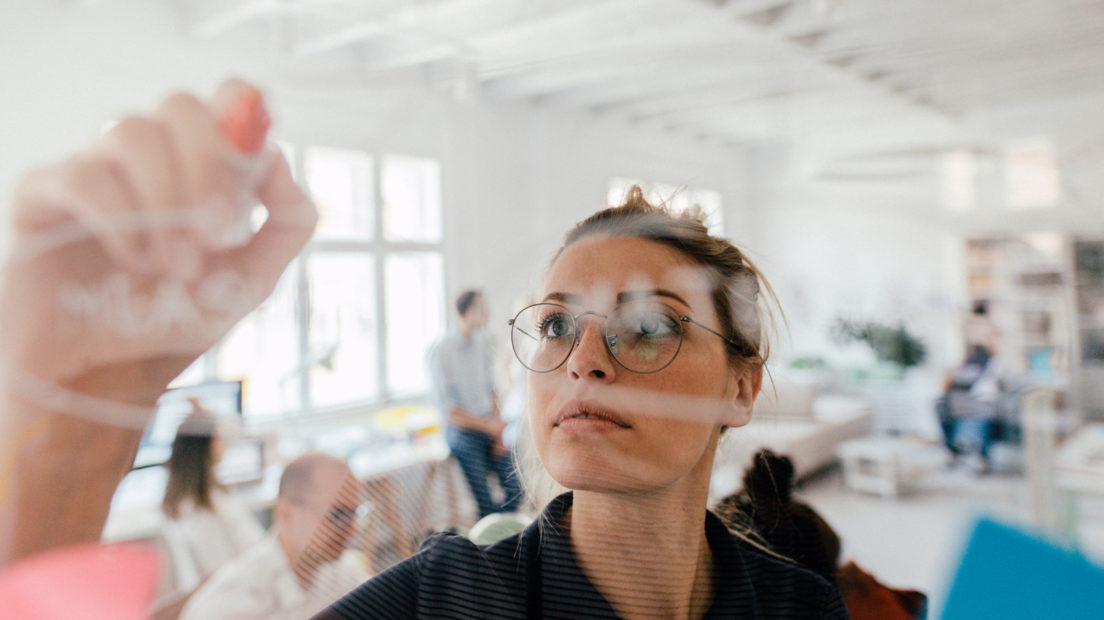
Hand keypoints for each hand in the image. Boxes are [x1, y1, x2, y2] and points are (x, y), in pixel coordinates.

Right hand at [0, 79, 316, 411]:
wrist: (108, 376)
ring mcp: (94, 169)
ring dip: (166, 203)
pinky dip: (121, 221)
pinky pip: (85, 177)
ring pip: (132, 132)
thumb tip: (282, 165)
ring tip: (174, 266)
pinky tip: (133, 262)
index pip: (227, 99)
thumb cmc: (172, 320)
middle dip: (209, 170)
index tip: (256, 169)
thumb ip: (285, 224)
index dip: (245, 118)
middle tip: (216, 235)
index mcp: (198, 165)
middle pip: (181, 105)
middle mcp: (147, 157)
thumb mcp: (252, 278)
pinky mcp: (43, 196)